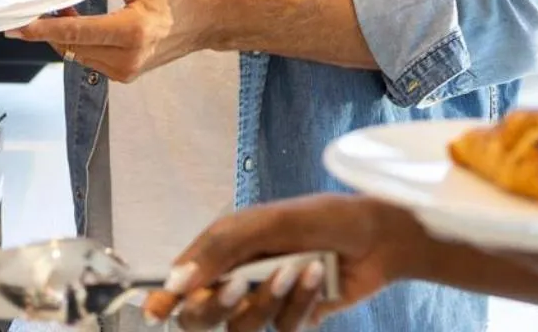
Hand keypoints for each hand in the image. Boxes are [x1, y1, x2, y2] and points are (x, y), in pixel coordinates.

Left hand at [4, 0, 222, 81]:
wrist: (208, 19)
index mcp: (133, 32)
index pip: (76, 33)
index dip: (42, 29)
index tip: (16, 26)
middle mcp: (129, 58)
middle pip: (72, 47)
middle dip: (50, 28)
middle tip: (42, 3)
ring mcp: (128, 71)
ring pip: (79, 55)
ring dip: (65, 36)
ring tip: (65, 8)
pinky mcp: (127, 75)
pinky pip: (91, 59)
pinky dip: (80, 43)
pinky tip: (81, 23)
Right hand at [141, 195, 419, 331]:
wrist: (380, 236)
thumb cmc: (324, 217)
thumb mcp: (268, 222)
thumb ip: (221, 247)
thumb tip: (179, 279)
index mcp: (227, 248)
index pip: (185, 278)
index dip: (168, 296)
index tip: (157, 311)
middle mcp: (241, 275)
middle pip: (204, 313)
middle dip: (217, 304)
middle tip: (241, 285)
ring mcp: (268, 299)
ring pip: (243, 325)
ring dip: (268, 300)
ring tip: (297, 270)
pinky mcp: (295, 317)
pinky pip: (283, 326)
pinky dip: (299, 303)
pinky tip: (316, 278)